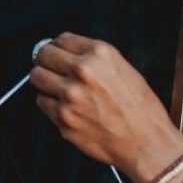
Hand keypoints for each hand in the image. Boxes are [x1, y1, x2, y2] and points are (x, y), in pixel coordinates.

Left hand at [30, 32, 182, 182]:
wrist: (146, 142)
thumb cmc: (141, 110)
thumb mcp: (124, 70)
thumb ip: (94, 60)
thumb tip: (68, 56)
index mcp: (99, 54)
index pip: (61, 39)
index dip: (58, 47)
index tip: (57, 54)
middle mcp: (82, 71)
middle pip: (43, 55)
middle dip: (46, 61)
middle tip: (52, 69)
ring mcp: (70, 95)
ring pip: (37, 77)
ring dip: (45, 82)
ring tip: (58, 89)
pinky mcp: (63, 118)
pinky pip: (42, 103)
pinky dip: (50, 104)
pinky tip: (66, 108)